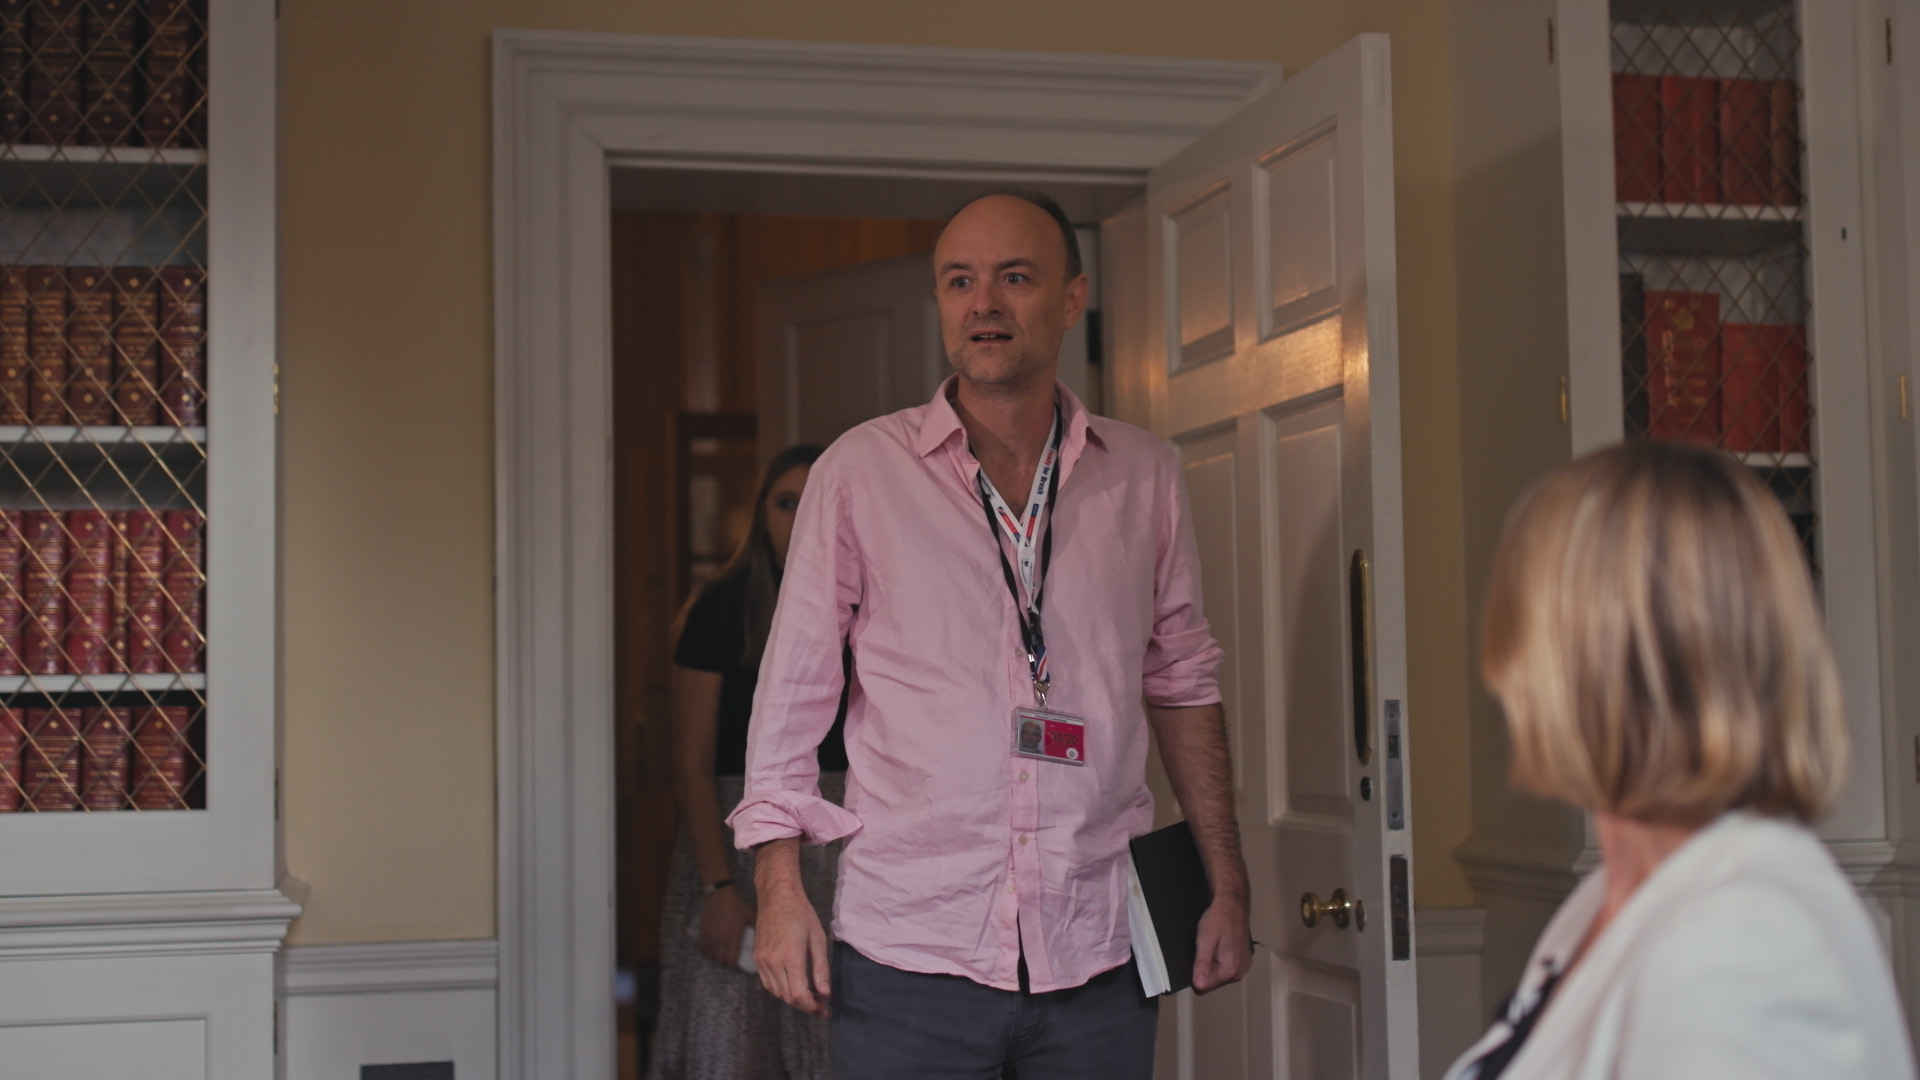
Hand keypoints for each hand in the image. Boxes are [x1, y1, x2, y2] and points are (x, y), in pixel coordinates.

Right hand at [696, 885, 754, 969]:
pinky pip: (702, 947)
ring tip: (721, 957)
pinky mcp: (703, 931)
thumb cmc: (736, 905)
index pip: (732, 960)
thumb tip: (765, 936)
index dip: (734, 967)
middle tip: (729, 963)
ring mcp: (711, 936)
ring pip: (711, 955)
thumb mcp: (749, 915)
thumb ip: (756, 927)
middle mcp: (721, 940)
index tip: (737, 967)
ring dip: (716, 958)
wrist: (720, 894)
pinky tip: (710, 950)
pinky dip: (706, 951)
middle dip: (725, 964)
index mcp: (733, 937)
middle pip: (721, 960)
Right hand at [754, 840, 831, 1016]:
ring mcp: (762, 960)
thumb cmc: (801, 914)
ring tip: (810, 996)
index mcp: (790, 956)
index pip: (799, 995)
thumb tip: (826, 994)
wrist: (777, 896)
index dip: (812, 1006)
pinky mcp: (757, 958)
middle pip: (788, 997)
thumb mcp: (818, 939)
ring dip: (793, 999)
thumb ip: (821, 969)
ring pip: (777, 992)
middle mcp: (772, 961)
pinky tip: (794, 984)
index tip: (824, 1008)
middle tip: (821, 1005)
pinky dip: (781, 989)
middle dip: (805, 1005)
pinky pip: (768, 983)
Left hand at [1192, 895, 1251, 993]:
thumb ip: (1202, 965)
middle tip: (1207, 949)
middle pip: (1211, 982)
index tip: (1197, 959)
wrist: (1232, 904)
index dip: (1195, 974)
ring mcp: (1243, 966)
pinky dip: (1220, 959)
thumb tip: (1199, 984)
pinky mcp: (1243, 960)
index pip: (1203, 987)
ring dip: (1212, 963)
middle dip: (1205, 968)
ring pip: (1218, 975)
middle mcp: (1240, 971)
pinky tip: (1220, 945)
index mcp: (1231, 969)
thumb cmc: (1219, 918)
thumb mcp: (1204, 941)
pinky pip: (1226, 967)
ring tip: (1214, 946)